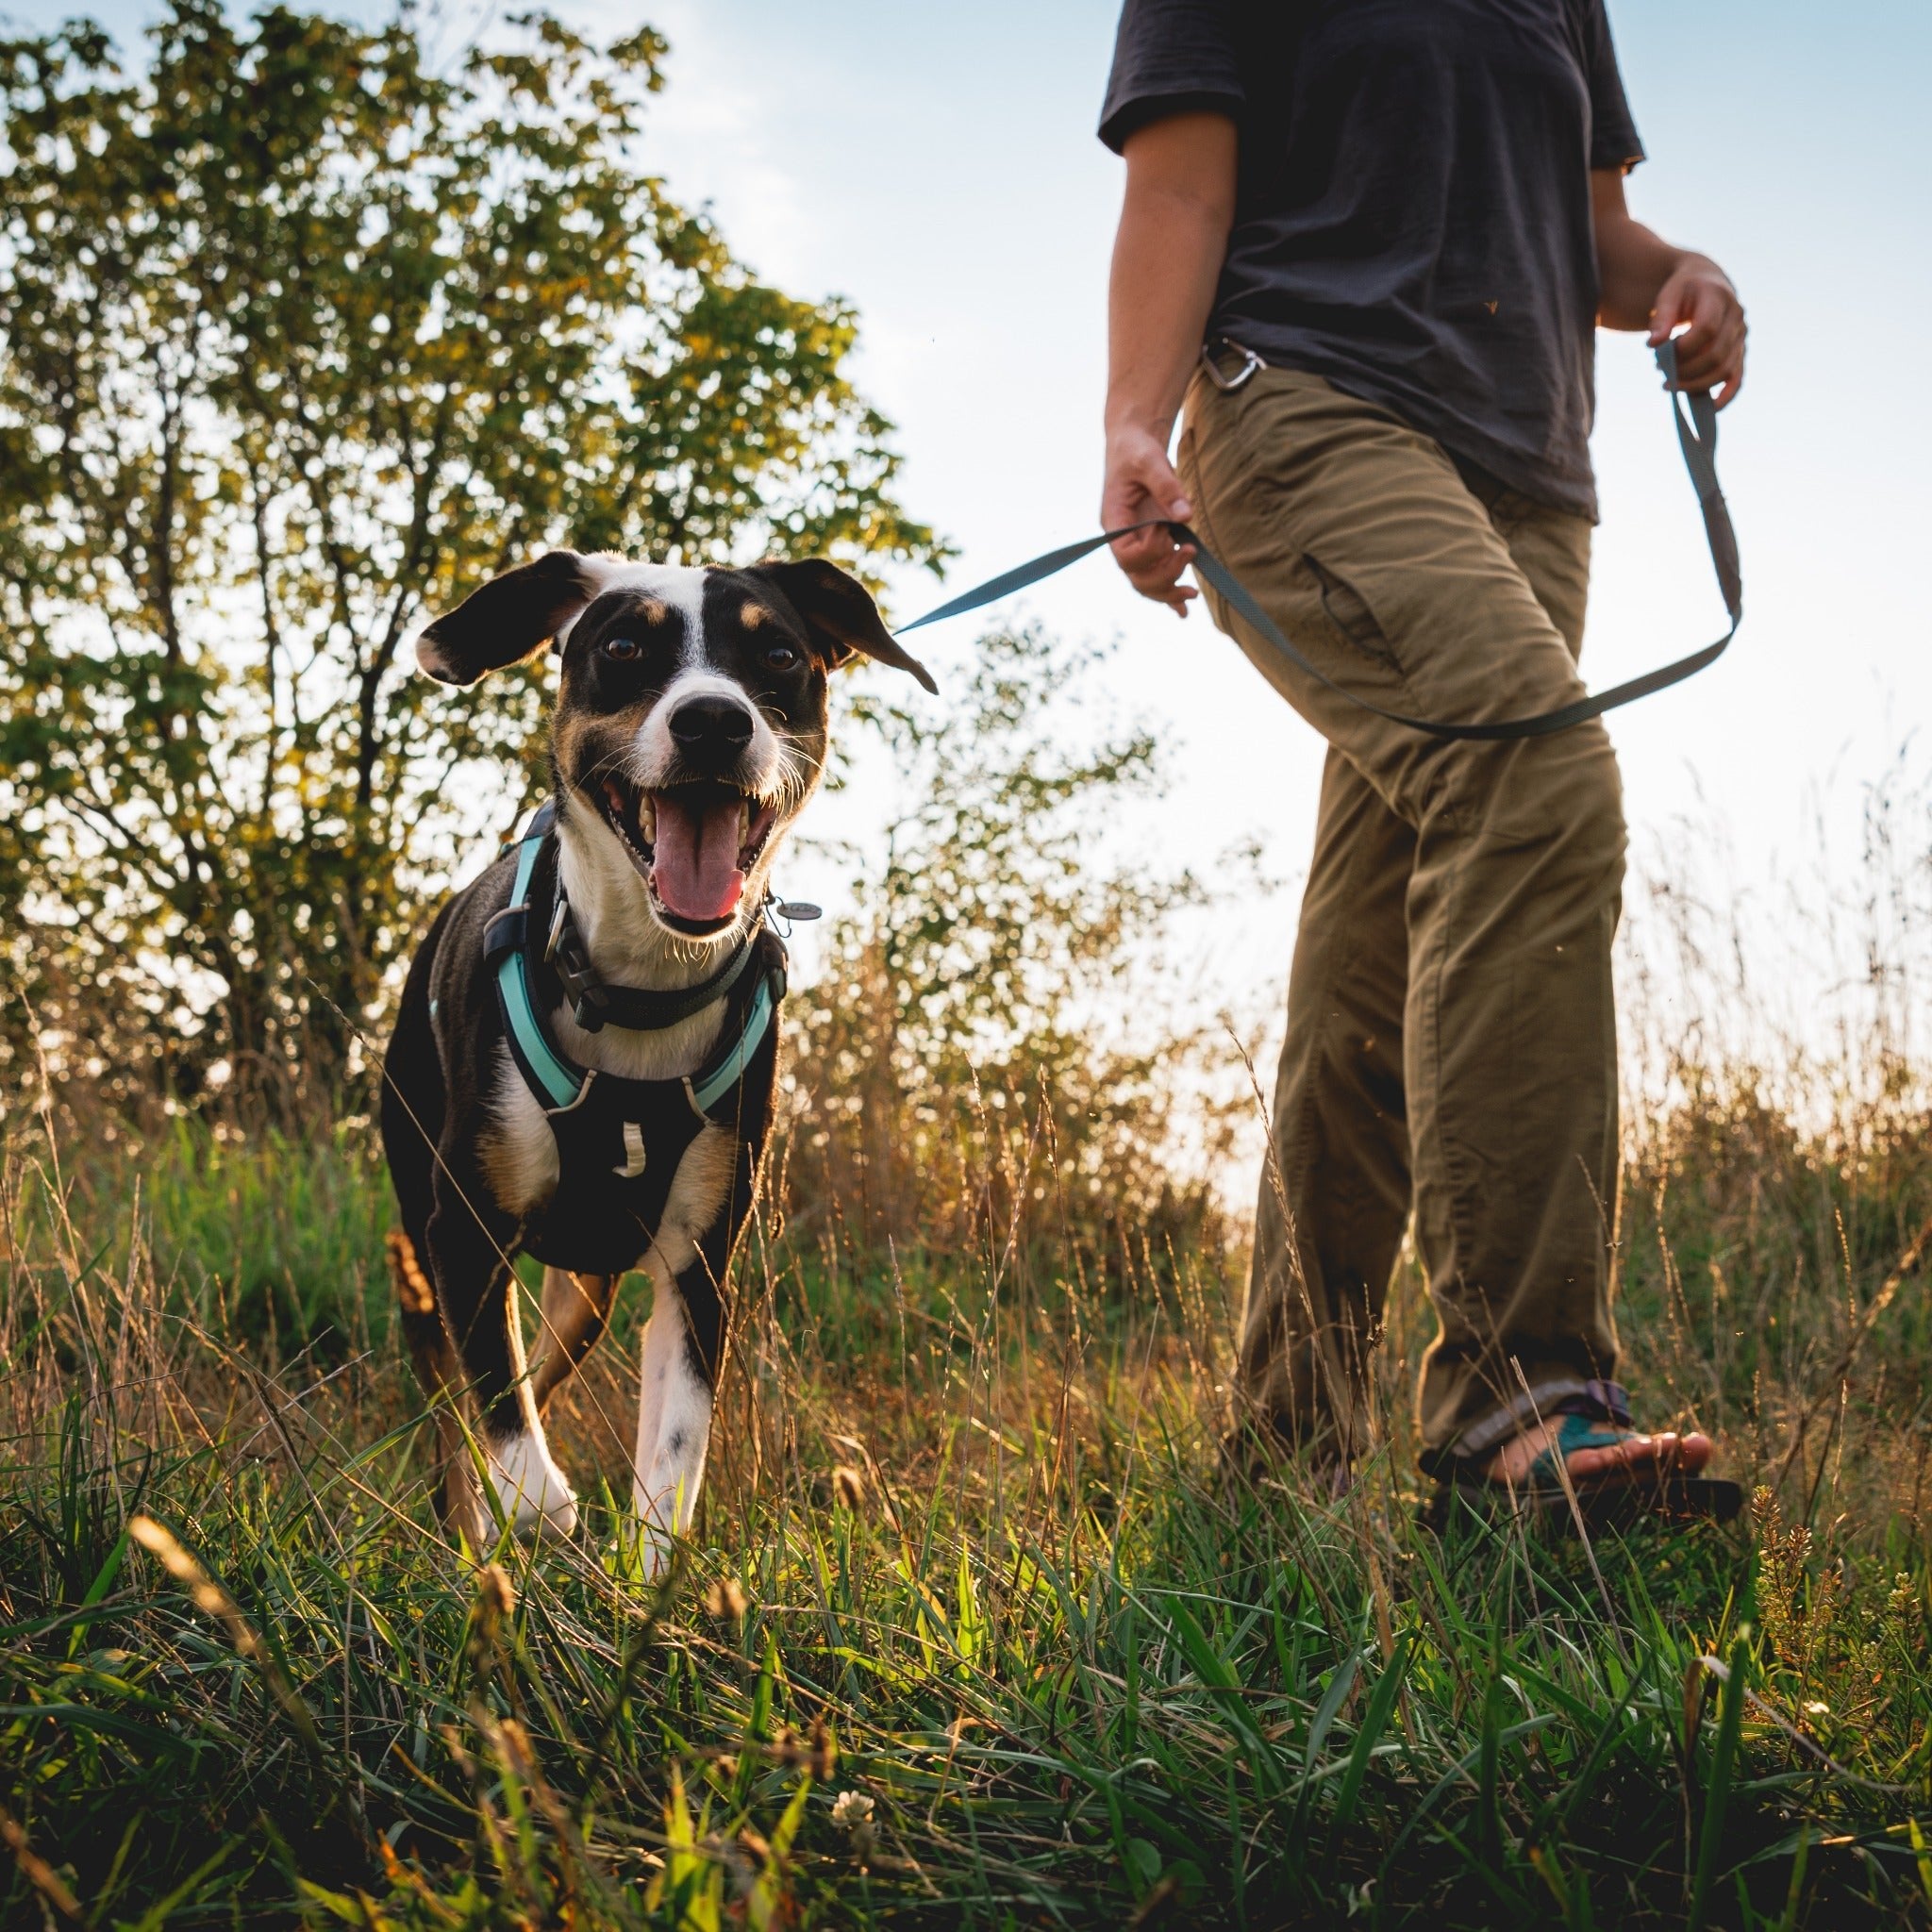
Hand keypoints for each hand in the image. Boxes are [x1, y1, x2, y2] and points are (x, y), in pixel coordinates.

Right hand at [1101, 423, 1197, 615]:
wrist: (1135, 445)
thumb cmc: (1136, 450)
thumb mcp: (1149, 460)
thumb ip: (1166, 486)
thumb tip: (1185, 516)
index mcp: (1114, 523)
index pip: (1126, 557)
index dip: (1149, 552)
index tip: (1167, 531)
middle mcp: (1124, 540)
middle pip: (1137, 577)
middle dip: (1164, 576)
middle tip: (1189, 554)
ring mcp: (1137, 545)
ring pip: (1147, 583)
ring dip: (1169, 592)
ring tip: (1193, 593)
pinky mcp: (1152, 544)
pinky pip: (1157, 576)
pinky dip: (1170, 596)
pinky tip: (1184, 611)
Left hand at [1648, 257, 1745, 406]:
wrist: (1706, 283)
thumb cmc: (1683, 289)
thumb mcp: (1668, 295)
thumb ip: (1661, 317)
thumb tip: (1654, 345)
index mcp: (1720, 298)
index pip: (1706, 329)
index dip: (1683, 348)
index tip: (1661, 353)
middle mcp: (1736, 317)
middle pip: (1715, 354)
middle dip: (1685, 370)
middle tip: (1660, 372)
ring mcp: (1740, 336)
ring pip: (1724, 369)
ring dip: (1695, 383)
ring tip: (1668, 384)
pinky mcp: (1739, 351)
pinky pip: (1737, 377)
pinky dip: (1727, 394)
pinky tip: (1711, 407)